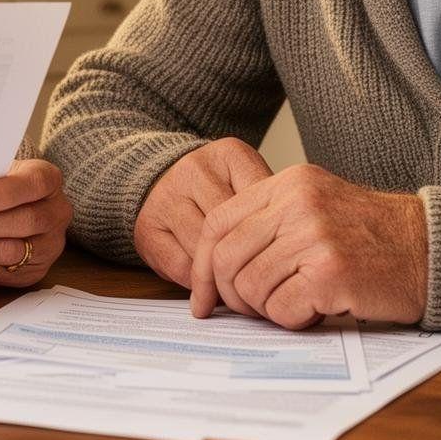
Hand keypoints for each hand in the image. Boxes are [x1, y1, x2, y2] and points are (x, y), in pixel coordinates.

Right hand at [133, 138, 271, 286]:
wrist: (155, 178)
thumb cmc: (214, 188)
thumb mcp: (246, 183)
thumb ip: (268, 207)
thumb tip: (294, 250)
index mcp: (228, 155)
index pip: (259, 202)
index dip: (271, 235)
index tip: (281, 254)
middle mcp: (193, 170)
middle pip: (232, 228)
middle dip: (247, 258)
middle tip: (262, 278)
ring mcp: (166, 199)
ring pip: (206, 250)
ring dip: (223, 275)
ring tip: (238, 284)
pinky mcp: (147, 230)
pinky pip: (182, 267)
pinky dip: (199, 281)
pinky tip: (209, 281)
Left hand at [188, 164, 427, 329]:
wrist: (432, 249)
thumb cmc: (374, 237)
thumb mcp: (317, 206)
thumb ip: (269, 223)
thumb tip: (215, 267)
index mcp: (287, 183)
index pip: (217, 223)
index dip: (201, 266)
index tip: (204, 299)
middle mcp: (296, 203)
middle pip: (225, 260)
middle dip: (231, 297)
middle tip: (255, 311)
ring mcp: (313, 237)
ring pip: (250, 289)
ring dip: (269, 310)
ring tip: (301, 303)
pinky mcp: (330, 273)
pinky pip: (281, 310)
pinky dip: (293, 321)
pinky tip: (318, 310)